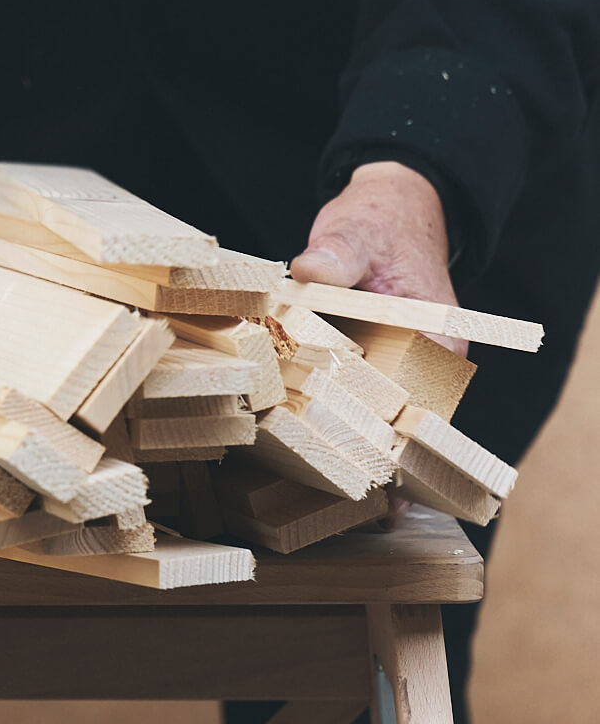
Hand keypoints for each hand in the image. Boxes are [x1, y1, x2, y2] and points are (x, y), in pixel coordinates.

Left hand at [291, 160, 465, 527]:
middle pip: (394, 430)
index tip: (381, 492)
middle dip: (367, 466)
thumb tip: (314, 267)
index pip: (422, 412)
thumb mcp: (358, 233)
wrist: (384, 213)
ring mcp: (388, 371)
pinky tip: (286, 454)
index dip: (398, 453)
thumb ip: (338, 253)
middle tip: (339, 509)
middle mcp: (420, 368)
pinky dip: (318, 423)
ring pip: (366, 424)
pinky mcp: (357, 369)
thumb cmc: (380, 224)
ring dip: (342, 453)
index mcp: (438, 344)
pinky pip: (340, 404)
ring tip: (311, 499)